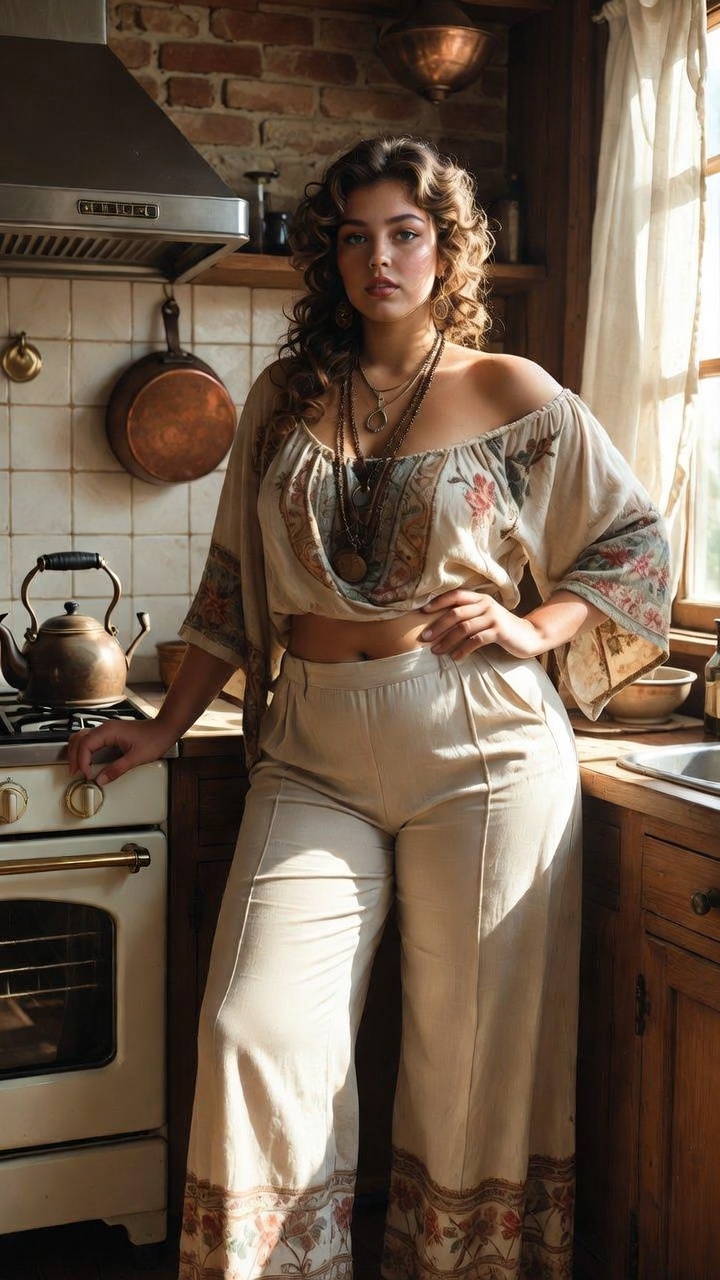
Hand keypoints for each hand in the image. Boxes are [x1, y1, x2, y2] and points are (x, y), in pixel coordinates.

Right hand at [67, 719, 177, 785]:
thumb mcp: (136, 758)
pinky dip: (84, 749)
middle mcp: (105, 728)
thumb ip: (117, 770)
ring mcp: (107, 729)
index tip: (87, 775)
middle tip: (75, 773)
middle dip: (74, 757)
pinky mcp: (111, 733)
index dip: (82, 762)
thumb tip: (101, 780)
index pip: (85, 745)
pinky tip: (87, 759)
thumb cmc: (154, 738)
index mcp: (108, 731)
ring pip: (82, 737)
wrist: (165, 728)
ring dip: (76, 752)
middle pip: (79, 740)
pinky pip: (90, 739)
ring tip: (77, 767)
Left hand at [420, 590, 543, 660]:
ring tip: (436, 651)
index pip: (455, 595)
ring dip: (447, 640)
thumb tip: (441, 623)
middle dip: (438, 625)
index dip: (438, 602)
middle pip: (455, 613)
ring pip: (463, 627)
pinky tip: (455, 658)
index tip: (422, 612)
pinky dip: (463, 650)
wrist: (530, 635)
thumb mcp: (486, 616)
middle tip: (425, 637)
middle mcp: (486, 605)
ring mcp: (493, 617)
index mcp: (480, 598)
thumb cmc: (502, 628)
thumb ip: (469, 615)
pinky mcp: (499, 631)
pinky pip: (476, 641)